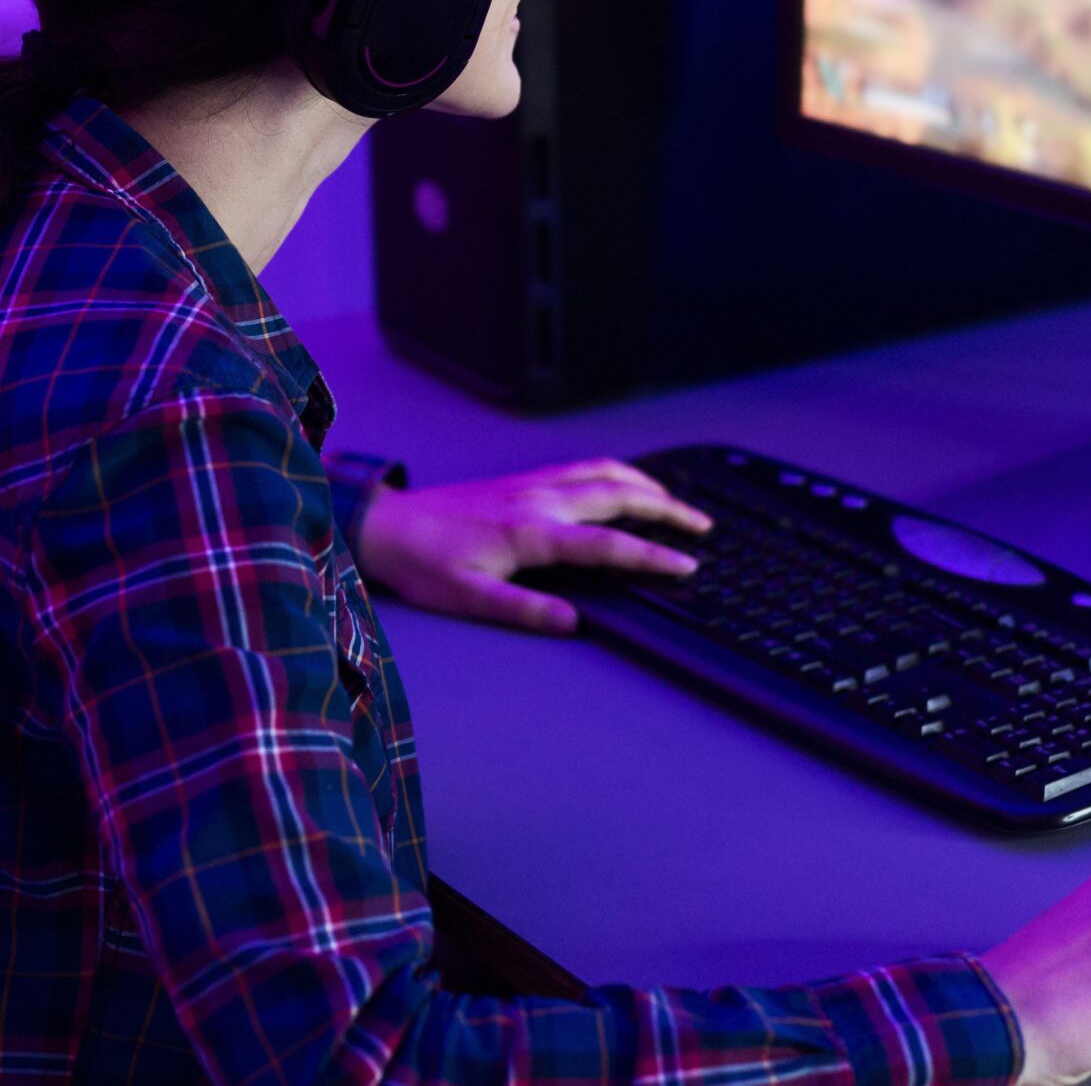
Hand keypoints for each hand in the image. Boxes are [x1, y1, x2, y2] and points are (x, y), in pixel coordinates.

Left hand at [354, 458, 709, 632]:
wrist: (389, 525)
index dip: (651, 555)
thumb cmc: (424, 563)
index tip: (686, 565)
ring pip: (604, 472)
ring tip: (677, 500)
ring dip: (647, 483)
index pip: (607, 544)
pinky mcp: (524, 481)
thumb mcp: (469, 599)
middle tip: (701, 526)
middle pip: (620, 494)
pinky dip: (617, 471)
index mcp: (532, 532)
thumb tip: (573, 622)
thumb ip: (524, 611)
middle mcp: (540, 501)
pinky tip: (625, 482)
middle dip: (668, 508)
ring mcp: (533, 485)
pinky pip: (583, 467)